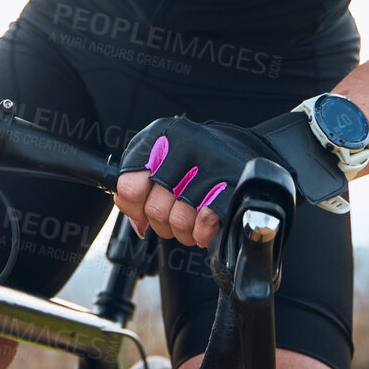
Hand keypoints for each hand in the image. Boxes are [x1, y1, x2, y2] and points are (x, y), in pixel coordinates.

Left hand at [115, 116, 286, 248]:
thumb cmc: (191, 163)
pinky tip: (206, 222)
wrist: (239, 151)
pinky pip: (205, 223)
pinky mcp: (234, 184)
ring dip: (183, 230)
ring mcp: (212, 162)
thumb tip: (136, 220)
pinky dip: (203, 233)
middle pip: (155, 208)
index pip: (129, 184)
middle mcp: (186, 143)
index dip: (135, 205)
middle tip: (173, 214)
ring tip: (191, 217)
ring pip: (179, 220)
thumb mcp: (158, 162)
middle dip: (162, 222)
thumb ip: (136, 187)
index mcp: (161, 135)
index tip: (143, 207)